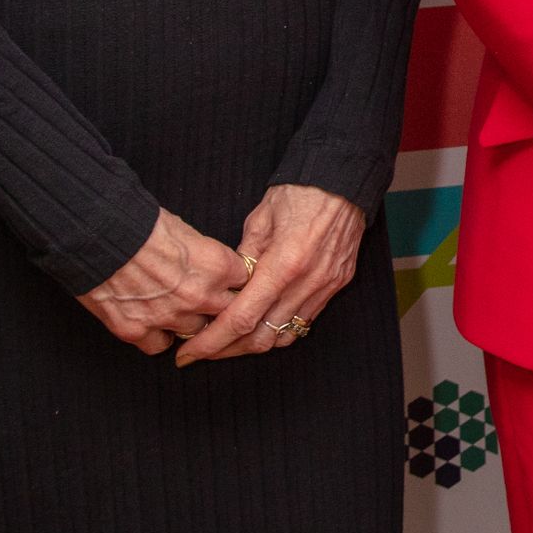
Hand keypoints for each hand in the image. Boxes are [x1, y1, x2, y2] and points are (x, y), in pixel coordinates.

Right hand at [81, 207, 252, 355]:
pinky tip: (152, 324)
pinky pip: (159, 346)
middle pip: (227, 312)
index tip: (227, 280)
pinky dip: (157, 337)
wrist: (97, 234)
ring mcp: (169, 317)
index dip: (233, 281)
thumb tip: (210, 265)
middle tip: (205, 297)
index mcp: (217, 266)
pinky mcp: (137, 330)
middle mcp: (199, 296)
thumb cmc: (139, 223)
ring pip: (195, 332)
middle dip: (219, 305)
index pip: (244, 282)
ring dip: (188, 321)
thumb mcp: (186, 230)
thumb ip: (206, 255)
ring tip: (174, 307)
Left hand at [179, 184, 364, 365]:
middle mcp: (307, 282)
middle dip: (227, 350)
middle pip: (261, 337)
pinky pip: (304, 321)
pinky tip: (262, 324)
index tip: (188, 352)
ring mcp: (326, 286)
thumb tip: (226, 286)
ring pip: (284, 336)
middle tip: (202, 351)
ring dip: (253, 344)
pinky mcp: (337, 285)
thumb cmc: (299, 192)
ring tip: (229, 341)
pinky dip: (279, 330)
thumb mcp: (259, 220)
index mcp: (284, 264)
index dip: (211, 341)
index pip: (241, 318)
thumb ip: (242, 259)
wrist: (344, 179)